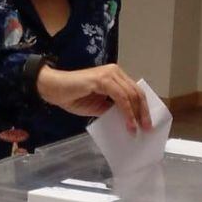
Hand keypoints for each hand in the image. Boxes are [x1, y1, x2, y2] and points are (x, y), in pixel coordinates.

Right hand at [36, 64, 151, 132]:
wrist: (54, 89)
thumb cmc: (73, 96)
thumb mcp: (98, 106)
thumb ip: (112, 109)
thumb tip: (127, 120)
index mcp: (115, 76)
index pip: (134, 91)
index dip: (143, 107)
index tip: (147, 122)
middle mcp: (115, 72)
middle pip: (137, 92)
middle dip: (144, 111)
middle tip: (147, 128)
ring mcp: (109, 74)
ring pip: (131, 94)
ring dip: (137, 114)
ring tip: (139, 129)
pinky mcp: (102, 80)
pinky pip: (121, 97)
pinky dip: (127, 112)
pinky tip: (129, 124)